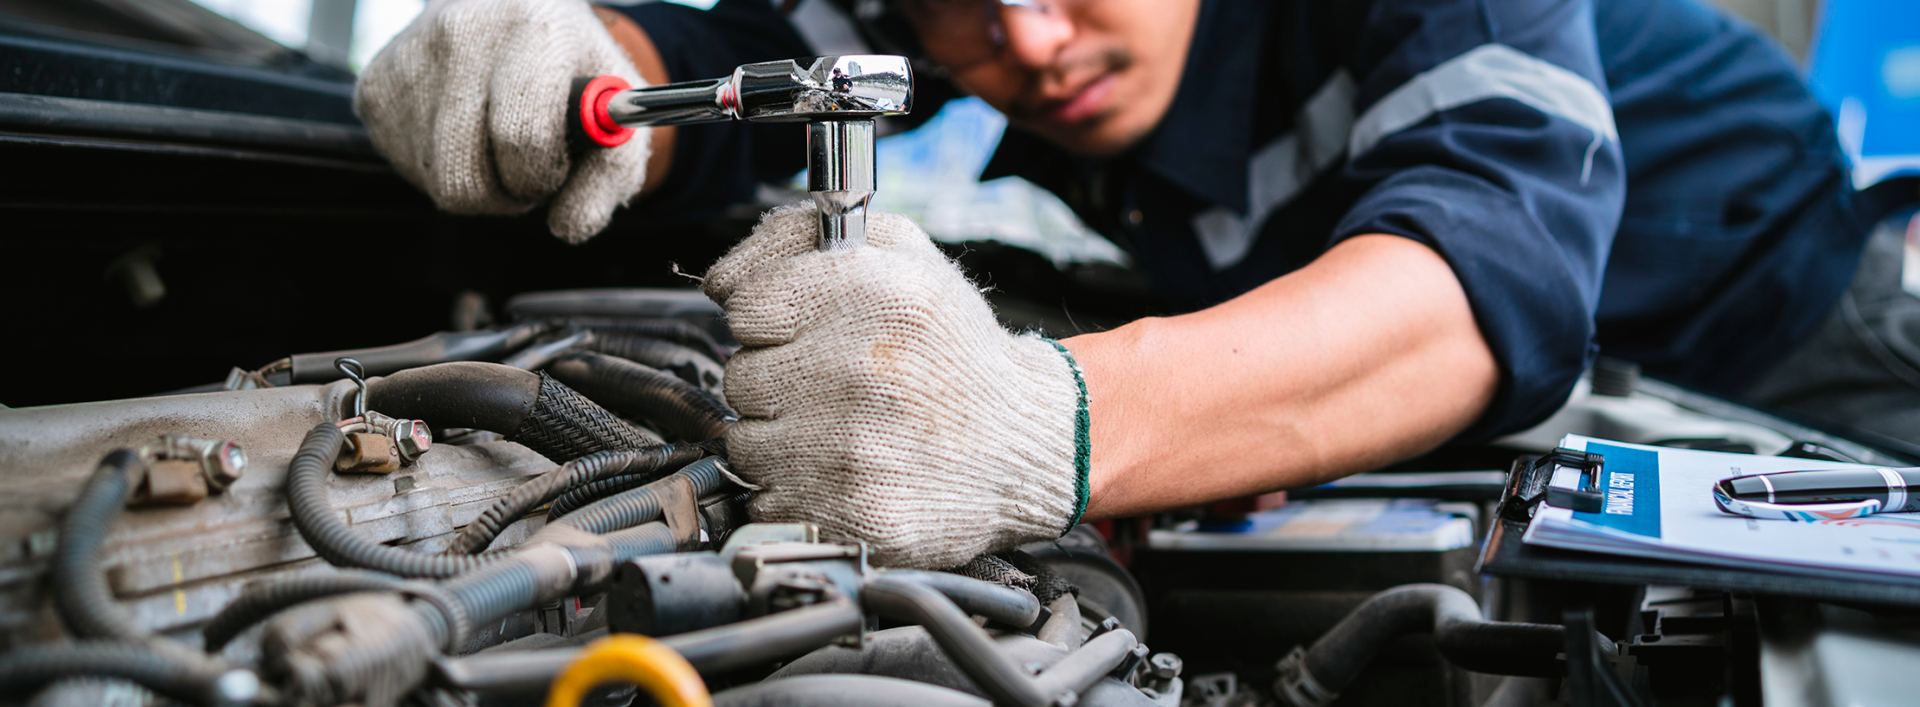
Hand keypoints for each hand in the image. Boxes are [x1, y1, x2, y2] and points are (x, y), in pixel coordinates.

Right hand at [354, 0, 646, 241]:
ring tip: (498, 147)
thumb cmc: (567, 70)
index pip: (521, 137)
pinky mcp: (375, 86)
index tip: (553, 169)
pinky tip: (465, 135)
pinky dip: (441, 169)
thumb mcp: (615, 113)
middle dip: (505, 193)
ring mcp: (409, 58)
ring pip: (436, 180)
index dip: (540, 176)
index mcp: (536, 30)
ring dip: (476, 184)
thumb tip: (570, 227)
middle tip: (527, 172)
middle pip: (465, 175)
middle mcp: (463, 33)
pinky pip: (406, 169)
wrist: (509, 11)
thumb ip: (612, 176)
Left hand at [703, 205, 1090, 568]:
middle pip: (740, 378)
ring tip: (843, 430)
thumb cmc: (955, 350)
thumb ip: (802, 236)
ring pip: (746, 443)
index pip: (744, 308)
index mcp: (873, 294)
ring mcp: (851, 449)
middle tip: (835, 386)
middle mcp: (859, 370)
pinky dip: (795, 491)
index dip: (771, 322)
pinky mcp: (850, 513)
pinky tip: (847, 473)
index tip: (804, 334)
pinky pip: (767, 499)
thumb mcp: (903, 254)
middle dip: (779, 381)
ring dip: (782, 439)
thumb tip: (720, 279)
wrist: (1027, 443)